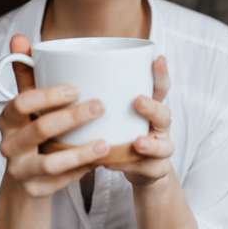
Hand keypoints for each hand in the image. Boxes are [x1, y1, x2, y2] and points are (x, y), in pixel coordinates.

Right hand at [0, 34, 108, 197]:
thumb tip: (19, 37)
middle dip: (72, 117)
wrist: (26, 174)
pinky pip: (61, 181)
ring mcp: (20, 170)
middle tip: (100, 106)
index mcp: (6, 119)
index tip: (74, 88)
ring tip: (106, 142)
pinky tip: (100, 160)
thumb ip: (26, 72)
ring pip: (51, 162)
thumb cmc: (32, 127)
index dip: (48, 95)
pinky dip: (82, 170)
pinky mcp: (35, 190)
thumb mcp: (28, 104)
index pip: (21, 102)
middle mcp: (8, 145)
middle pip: (40, 129)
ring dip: (81, 152)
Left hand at [105, 56, 173, 187]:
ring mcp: (161, 148)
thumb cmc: (123, 133)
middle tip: (137, 101)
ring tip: (137, 143)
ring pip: (164, 146)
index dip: (160, 73)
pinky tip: (115, 164)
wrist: (140, 169)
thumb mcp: (116, 113)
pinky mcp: (156, 169)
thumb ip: (100, 96)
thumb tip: (63, 73)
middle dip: (152, 107)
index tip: (157, 58)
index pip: (160, 87)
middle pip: (164, 114)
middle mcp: (160, 126)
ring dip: (150, 145)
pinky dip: (133, 167)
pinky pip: (149, 169)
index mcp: (151, 107)